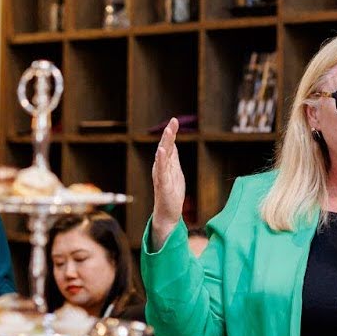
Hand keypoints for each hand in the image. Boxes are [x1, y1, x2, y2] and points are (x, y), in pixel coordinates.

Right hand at [150, 118, 185, 246]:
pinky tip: (162, 151)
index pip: (169, 145)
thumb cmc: (171, 194)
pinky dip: (161, 160)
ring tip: (168, 131)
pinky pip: (161, 171)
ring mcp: (161, 176)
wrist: (167, 214)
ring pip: (162, 157)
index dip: (171, 133)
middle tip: (173, 121)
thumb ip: (173, 159)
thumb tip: (173, 145)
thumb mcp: (176, 173)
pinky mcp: (163, 185)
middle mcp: (160, 168)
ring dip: (165, 143)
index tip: (175, 120)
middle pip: (165, 147)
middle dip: (169, 134)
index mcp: (165, 165)